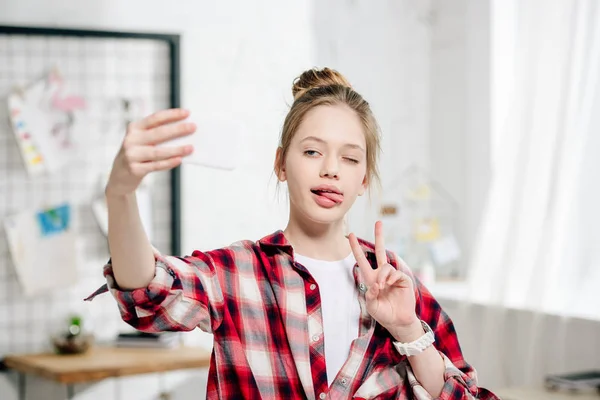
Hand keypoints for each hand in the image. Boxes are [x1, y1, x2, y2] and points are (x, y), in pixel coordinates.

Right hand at [106, 109, 194, 196]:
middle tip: (193, 127)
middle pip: (158, 133)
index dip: (172, 115)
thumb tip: (184, 132)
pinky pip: (156, 165)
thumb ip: (157, 136)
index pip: (155, 118)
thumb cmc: (137, 155)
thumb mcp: (142, 141)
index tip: (187, 113)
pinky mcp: (134, 169)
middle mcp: (131, 139)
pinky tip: (179, 160)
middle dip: (178, 129)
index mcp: (134, 128)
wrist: (119, 177)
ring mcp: (132, 155)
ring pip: (158, 151)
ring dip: (177, 149)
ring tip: (191, 148)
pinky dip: (169, 163)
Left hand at [349, 221, 419, 340]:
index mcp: (371, 278)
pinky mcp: (403, 278)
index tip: (351, 235)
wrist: (398, 321)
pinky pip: (394, 273)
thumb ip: (370, 295)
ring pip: (386, 266)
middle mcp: (382, 274)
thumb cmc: (383, 313)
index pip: (362, 260)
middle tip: (378, 222)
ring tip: (381, 287)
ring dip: (382, 276)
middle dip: (379, 236)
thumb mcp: (371, 306)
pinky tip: (389, 286)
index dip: (356, 248)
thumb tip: (375, 283)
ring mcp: (393, 275)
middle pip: (380, 250)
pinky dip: (389, 279)